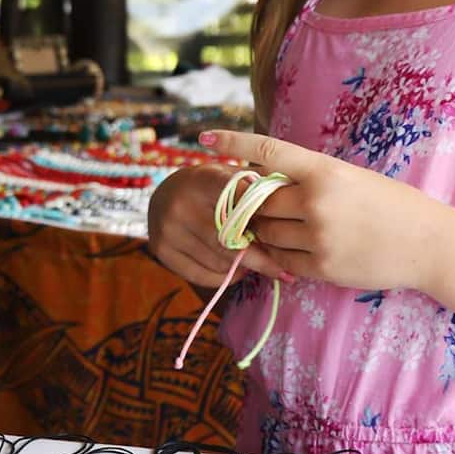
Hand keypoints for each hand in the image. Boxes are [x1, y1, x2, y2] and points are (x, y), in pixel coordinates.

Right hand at [147, 163, 281, 286]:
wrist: (164, 194)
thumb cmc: (212, 187)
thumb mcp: (232, 176)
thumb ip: (258, 188)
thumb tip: (294, 206)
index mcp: (205, 178)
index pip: (240, 199)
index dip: (264, 216)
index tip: (286, 232)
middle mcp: (181, 202)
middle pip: (230, 241)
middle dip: (261, 257)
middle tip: (282, 268)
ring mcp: (168, 228)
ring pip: (220, 262)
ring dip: (243, 267)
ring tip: (255, 262)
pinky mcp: (160, 250)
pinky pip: (203, 276)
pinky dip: (225, 278)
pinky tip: (235, 270)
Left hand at [200, 130, 451, 294]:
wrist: (428, 243)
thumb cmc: (390, 204)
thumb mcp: (350, 177)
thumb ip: (309, 178)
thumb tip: (263, 179)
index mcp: (324, 170)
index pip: (267, 151)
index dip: (232, 143)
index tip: (204, 137)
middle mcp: (316, 201)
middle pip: (258, 201)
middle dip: (255, 204)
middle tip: (265, 205)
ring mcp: (317, 236)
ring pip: (265, 233)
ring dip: (266, 231)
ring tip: (291, 228)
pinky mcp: (321, 267)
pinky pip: (282, 260)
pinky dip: (282, 255)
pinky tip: (301, 248)